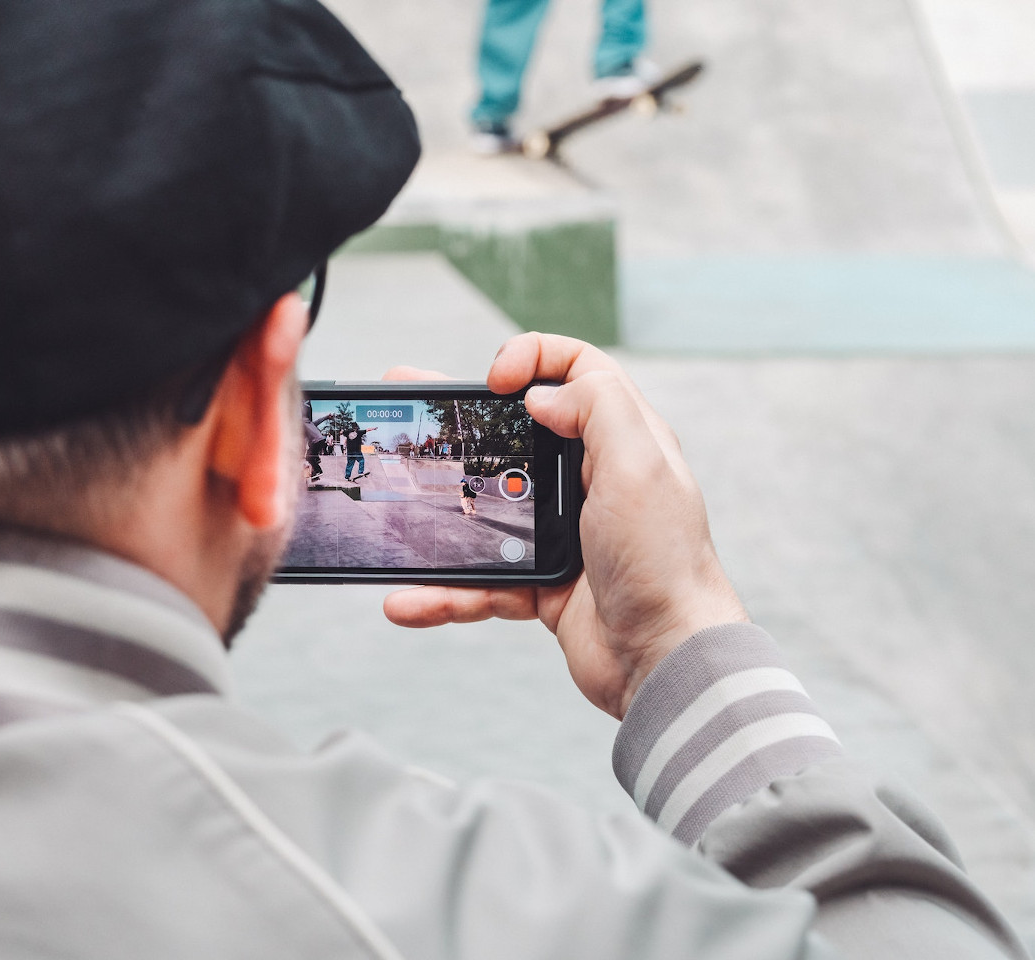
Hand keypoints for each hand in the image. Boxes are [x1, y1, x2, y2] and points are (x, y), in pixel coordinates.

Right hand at [382, 336, 747, 719]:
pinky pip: (480, 579)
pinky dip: (446, 591)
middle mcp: (591, 481)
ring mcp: (563, 534)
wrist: (665, 660)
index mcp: (621, 442)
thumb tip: (542, 393)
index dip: (533, 359)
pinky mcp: (542, 585)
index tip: (493, 380)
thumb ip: (597, 408)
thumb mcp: (640, 466)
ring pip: (486, 512)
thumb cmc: (664, 564)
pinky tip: (411, 597)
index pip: (578, 371)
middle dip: (460, 423)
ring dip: (440, 519)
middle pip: (515, 434)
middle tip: (413, 406)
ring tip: (394, 516)